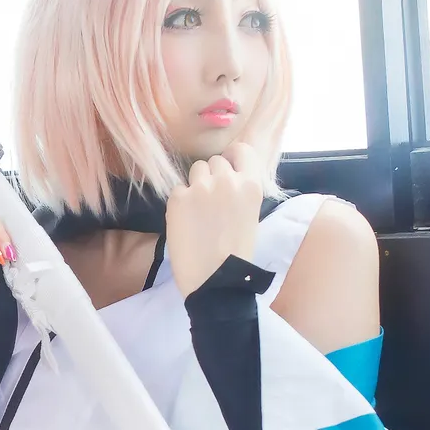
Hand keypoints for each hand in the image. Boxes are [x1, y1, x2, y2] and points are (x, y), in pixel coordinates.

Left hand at [165, 143, 264, 300]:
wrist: (215, 280)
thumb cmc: (236, 253)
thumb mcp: (250, 215)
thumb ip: (240, 191)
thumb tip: (227, 176)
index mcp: (251, 185)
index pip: (242, 150)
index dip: (233, 157)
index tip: (228, 167)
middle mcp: (227, 180)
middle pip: (215, 161)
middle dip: (212, 176)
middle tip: (211, 200)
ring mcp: (201, 187)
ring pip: (196, 170)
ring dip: (196, 184)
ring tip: (197, 211)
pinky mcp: (178, 198)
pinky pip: (178, 189)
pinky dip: (180, 202)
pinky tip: (185, 222)